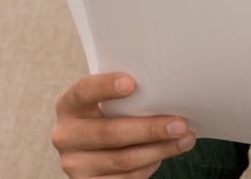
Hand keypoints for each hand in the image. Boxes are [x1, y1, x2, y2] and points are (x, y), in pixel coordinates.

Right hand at [52, 72, 196, 177]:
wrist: (90, 151)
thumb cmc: (106, 117)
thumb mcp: (106, 103)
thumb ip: (124, 97)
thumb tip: (165, 93)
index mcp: (68, 106)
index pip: (83, 92)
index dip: (105, 87)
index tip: (132, 83)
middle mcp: (66, 136)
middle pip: (111, 133)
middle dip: (150, 129)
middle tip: (180, 124)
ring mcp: (74, 164)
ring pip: (124, 160)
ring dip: (159, 150)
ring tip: (184, 140)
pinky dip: (149, 167)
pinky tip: (164, 155)